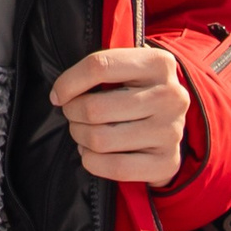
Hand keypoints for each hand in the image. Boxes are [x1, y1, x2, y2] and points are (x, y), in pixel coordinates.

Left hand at [51, 43, 190, 188]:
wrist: (168, 122)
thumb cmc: (133, 90)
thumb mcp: (122, 68)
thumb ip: (95, 71)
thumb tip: (60, 96)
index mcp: (158, 63)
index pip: (98, 67)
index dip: (67, 83)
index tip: (58, 95)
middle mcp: (171, 96)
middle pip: (94, 109)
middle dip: (72, 113)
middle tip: (73, 113)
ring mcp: (172, 131)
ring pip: (100, 139)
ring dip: (80, 137)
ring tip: (83, 131)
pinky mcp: (168, 162)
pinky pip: (115, 167)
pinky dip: (93, 161)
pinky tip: (93, 152)